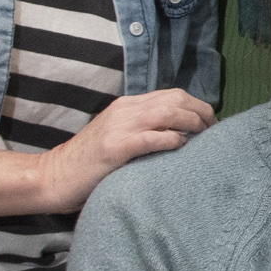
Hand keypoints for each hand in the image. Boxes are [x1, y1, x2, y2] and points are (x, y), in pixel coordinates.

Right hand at [30, 89, 214, 213]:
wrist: (55, 175)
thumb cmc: (89, 162)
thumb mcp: (117, 136)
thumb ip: (143, 129)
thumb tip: (179, 134)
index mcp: (127, 105)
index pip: (171, 95)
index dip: (197, 105)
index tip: (211, 122)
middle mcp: (125, 110)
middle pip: (175, 99)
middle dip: (201, 112)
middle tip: (215, 130)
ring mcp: (119, 127)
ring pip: (167, 112)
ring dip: (192, 123)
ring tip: (205, 137)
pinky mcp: (115, 147)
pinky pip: (152, 137)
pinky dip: (172, 139)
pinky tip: (182, 147)